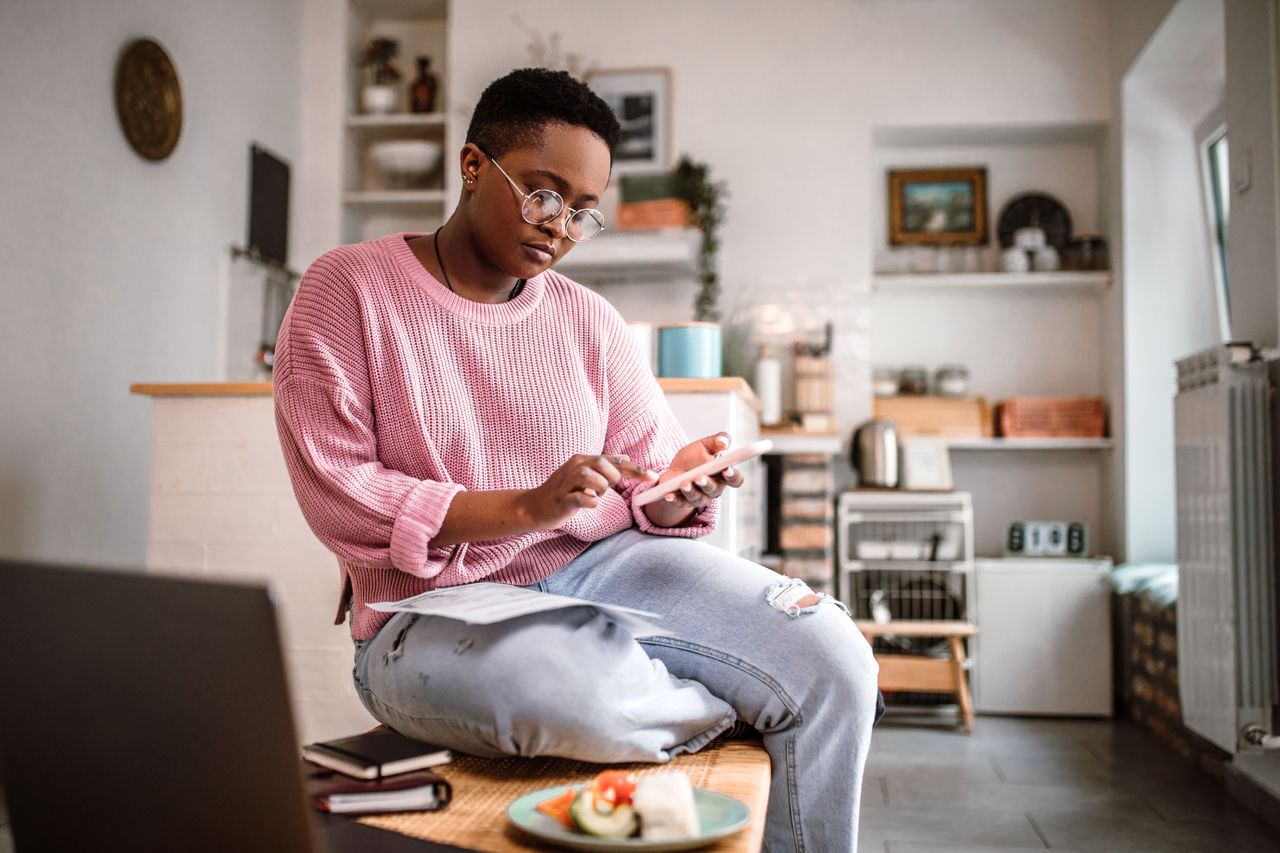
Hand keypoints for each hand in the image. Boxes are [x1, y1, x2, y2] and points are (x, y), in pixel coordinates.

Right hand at [519, 453, 656, 529]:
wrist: (534, 506)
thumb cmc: (563, 491)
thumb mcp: (584, 475)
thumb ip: (604, 466)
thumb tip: (625, 457)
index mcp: (582, 460)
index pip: (614, 460)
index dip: (636, 469)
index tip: (653, 477)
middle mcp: (574, 467)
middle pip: (602, 463)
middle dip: (613, 476)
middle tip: (610, 487)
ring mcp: (566, 483)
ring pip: (591, 478)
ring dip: (600, 488)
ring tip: (596, 495)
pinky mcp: (561, 500)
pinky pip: (580, 498)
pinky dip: (589, 501)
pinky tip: (589, 503)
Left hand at [644, 433, 744, 526]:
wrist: (676, 469)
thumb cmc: (695, 457)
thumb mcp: (706, 445)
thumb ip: (718, 440)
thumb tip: (724, 442)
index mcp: (723, 475)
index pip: (735, 479)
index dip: (733, 475)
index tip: (727, 468)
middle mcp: (714, 489)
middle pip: (715, 490)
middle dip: (707, 483)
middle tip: (700, 477)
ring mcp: (700, 497)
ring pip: (698, 498)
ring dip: (691, 491)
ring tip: (684, 483)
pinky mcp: (684, 502)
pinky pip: (680, 503)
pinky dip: (675, 499)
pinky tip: (669, 495)